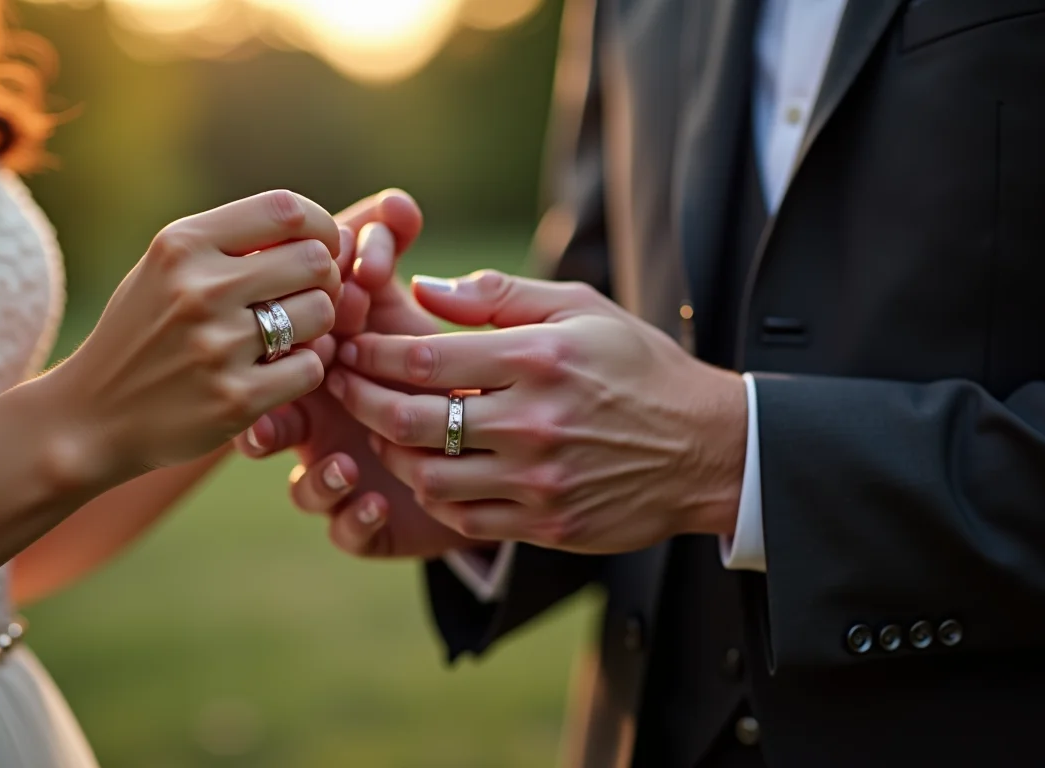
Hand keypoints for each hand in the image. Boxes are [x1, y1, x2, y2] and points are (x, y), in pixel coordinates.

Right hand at [43, 190, 341, 484]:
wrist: (91, 418)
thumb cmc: (144, 333)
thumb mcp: (167, 269)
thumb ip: (236, 244)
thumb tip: (340, 233)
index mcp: (181, 245)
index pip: (286, 209)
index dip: (321, 226)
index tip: (322, 248)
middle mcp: (199, 288)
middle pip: (313, 260)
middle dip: (323, 279)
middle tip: (306, 299)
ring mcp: (217, 345)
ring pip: (320, 313)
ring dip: (317, 327)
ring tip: (287, 337)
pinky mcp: (235, 398)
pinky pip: (311, 368)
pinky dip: (304, 370)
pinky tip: (275, 374)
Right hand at [235, 189, 479, 557]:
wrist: (501, 439)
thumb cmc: (433, 349)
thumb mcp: (406, 298)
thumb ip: (394, 250)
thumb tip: (399, 205)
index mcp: (323, 368)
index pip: (290, 353)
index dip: (306, 332)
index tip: (345, 306)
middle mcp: (324, 422)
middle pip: (278, 425)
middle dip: (280, 417)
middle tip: (296, 408)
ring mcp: (341, 469)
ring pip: (306, 487)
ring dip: (317, 479)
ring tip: (344, 467)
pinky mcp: (369, 518)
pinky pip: (346, 529)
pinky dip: (353, 518)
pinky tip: (376, 500)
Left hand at [326, 270, 748, 553]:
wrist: (705, 448)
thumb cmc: (638, 367)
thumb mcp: (581, 309)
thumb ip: (500, 295)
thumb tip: (426, 286)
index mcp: (538, 359)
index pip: (422, 357)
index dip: (369, 352)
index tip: (346, 345)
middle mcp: (534, 422)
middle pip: (410, 420)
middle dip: (357, 401)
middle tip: (340, 387)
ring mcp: (538, 480)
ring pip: (427, 476)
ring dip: (392, 453)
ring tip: (383, 429)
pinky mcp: (546, 524)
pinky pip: (462, 518)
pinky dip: (433, 495)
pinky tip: (429, 469)